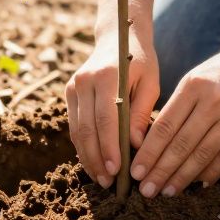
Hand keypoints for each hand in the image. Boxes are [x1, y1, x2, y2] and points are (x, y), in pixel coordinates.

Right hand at [65, 27, 159, 187]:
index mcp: (105, 76)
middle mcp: (84, 81)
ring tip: (101, 178)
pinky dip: (83, 146)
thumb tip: (137, 146)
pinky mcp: (69, 93)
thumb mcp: (150, 83)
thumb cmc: (140, 62)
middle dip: (96, 158)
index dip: (109, 147)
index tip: (117, 170)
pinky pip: (74, 125)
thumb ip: (143, 112)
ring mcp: (73, 87)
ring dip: (88, 157)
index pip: (105, 119)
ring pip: (77, 130)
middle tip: (109, 182)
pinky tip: (93, 163)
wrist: (116, 38)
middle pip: (87, 129)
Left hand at [130, 38, 219, 196]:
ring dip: (183, 177)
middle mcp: (214, 101)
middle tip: (146, 191)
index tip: (135, 172)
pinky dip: (211, 172)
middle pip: (181, 144)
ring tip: (167, 192)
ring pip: (203, 154)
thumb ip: (178, 107)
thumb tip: (154, 145)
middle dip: (161, 171)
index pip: (165, 126)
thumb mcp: (195, 79)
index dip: (148, 153)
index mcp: (193, 86)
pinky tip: (197, 183)